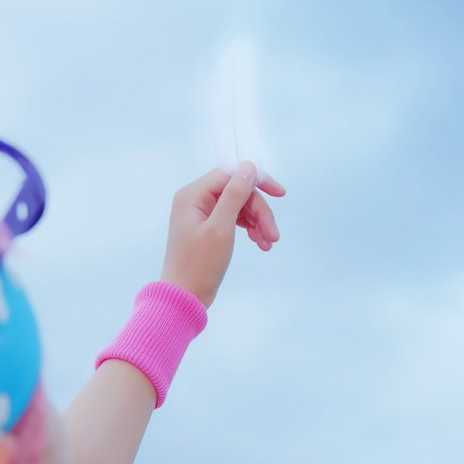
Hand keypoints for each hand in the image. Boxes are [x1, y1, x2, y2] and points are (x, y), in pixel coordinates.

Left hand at [159, 161, 285, 308]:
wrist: (183, 297)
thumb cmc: (199, 265)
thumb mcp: (220, 228)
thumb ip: (235, 195)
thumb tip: (249, 166)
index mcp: (193, 195)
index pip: (231, 175)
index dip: (257, 181)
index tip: (280, 194)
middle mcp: (194, 200)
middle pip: (237, 192)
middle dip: (259, 211)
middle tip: (274, 236)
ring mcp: (201, 214)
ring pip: (239, 207)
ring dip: (258, 222)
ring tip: (268, 243)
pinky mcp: (207, 228)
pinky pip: (233, 220)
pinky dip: (249, 229)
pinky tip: (260, 243)